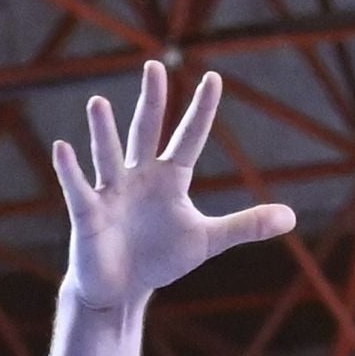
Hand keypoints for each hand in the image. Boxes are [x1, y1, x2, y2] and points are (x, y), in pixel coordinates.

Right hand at [52, 61, 294, 310]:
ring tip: (98, 103)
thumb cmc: (161, 257)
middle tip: (154, 67)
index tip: (214, 78)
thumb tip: (290, 218)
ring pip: (109, 155)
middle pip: (146, 132)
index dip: (201, 111)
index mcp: (169, 178)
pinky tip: (63, 148)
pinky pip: (79, 188)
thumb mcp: (207, 241)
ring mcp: (112, 191)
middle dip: (151, 102)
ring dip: (103, 132)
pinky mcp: (88, 213)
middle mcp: (139, 175)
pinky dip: (70, 171)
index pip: (189, 138)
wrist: (121, 289)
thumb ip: (245, 225)